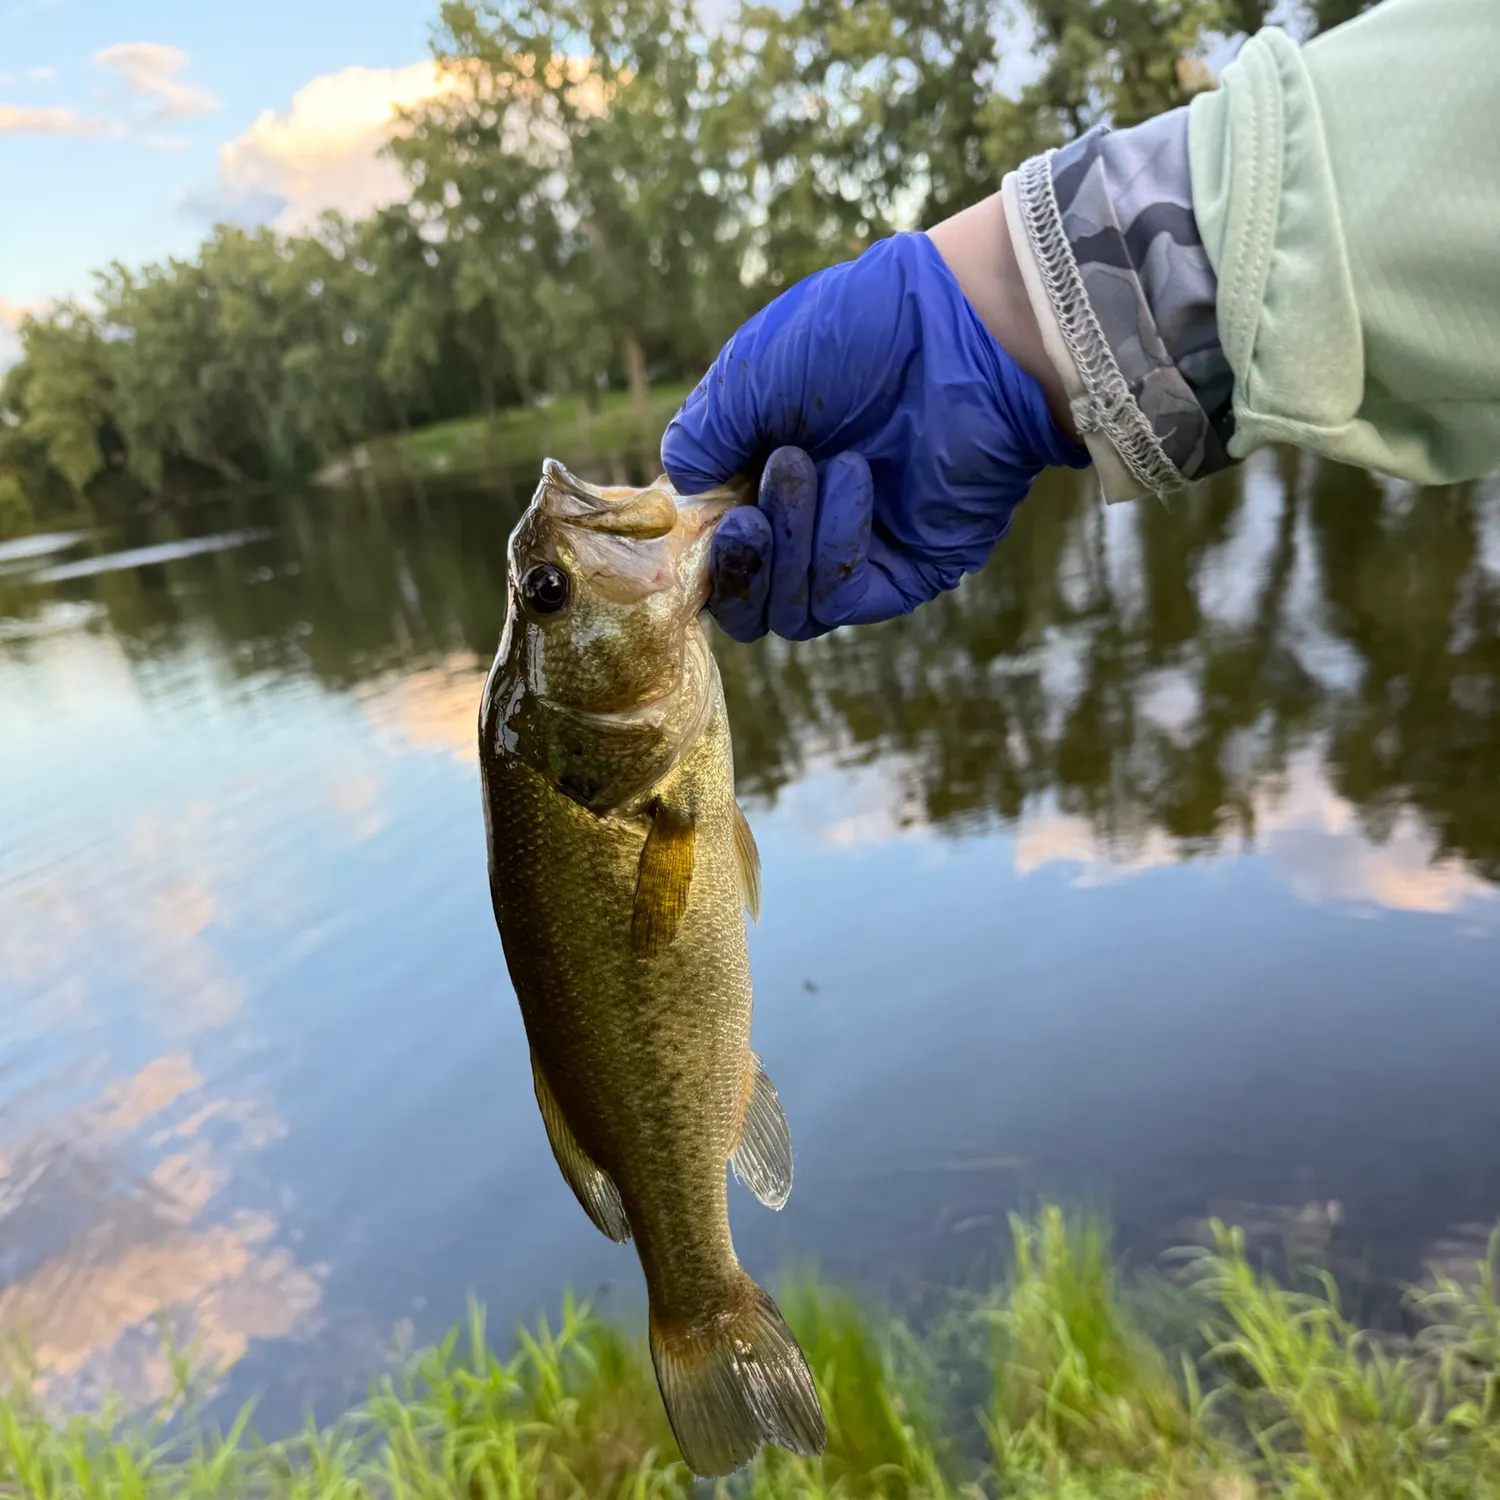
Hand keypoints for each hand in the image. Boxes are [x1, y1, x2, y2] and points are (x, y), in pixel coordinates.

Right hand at [661, 230, 1087, 641]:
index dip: (695, 558)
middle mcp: (805, 529)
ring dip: (787, 547)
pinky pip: (844, 600)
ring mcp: (855, 555)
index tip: (686, 532)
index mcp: (760, 482)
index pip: (714, 557)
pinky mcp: (906, 574)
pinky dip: (836, 547)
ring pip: (789, 613)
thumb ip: (703, 437)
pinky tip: (854, 479)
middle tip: (748, 517)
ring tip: (803, 465)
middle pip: (746, 605)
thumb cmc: (856, 333)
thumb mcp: (751, 376)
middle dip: (737, 569)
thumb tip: (680, 495)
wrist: (958, 328)